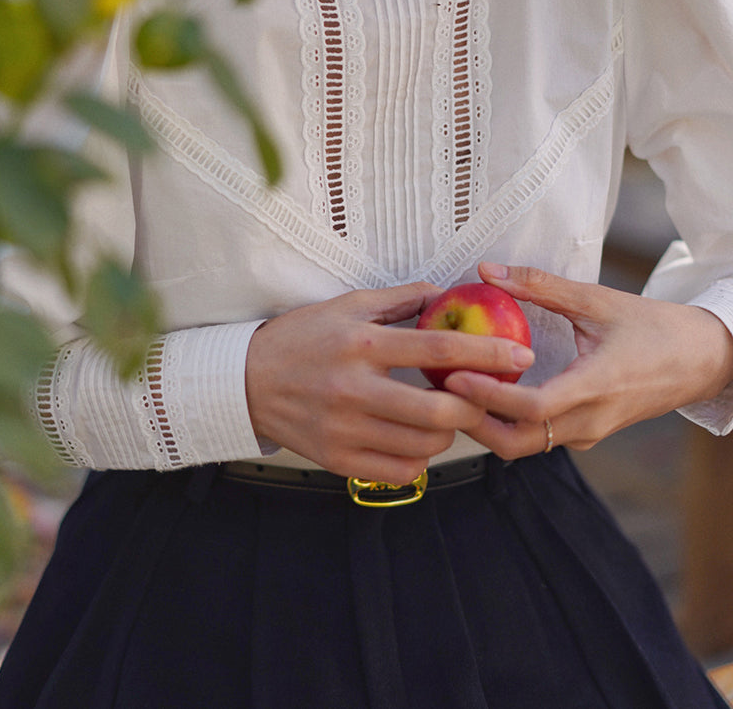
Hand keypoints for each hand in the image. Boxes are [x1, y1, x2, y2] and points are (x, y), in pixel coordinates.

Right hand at [244, 282, 534, 481]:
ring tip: (443, 415)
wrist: (245, 381)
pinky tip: (414, 439)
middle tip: (485, 396)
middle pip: (440, 412)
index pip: (439, 347)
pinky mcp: (337, 460)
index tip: (521, 355)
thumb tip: (447, 293)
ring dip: (447, 433)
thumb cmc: (301, 337)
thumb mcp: (347, 305)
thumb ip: (400, 300)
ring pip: (424, 446)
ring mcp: (345, 429)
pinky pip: (400, 471)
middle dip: (475, 406)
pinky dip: (419, 458)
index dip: (489, 352)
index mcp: (362, 344)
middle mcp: (355, 389)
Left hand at [442, 262, 732, 458]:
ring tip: (453, 390)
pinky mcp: (586, 433)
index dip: (487, 396)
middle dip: (473, 421)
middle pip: (516, 442)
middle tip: (439, 390)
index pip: (530, 409)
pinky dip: (506, 422)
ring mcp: (587, 433)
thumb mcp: (597, 300)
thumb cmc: (654, 328)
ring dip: (486, 424)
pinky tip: (485, 393)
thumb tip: (488, 270)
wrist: (702, 360)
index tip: (453, 376)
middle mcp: (588, 420)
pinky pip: (538, 437)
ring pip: (524, 445)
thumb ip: (541, 286)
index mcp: (594, 387)